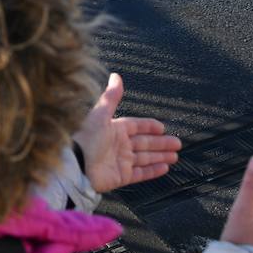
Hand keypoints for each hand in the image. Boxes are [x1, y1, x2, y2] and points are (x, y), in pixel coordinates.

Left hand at [73, 73, 180, 192]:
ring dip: (160, 156)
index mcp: (113, 129)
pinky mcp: (121, 176)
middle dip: (161, 143)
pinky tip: (165, 167)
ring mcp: (120, 161)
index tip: (162, 127)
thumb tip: (116, 76)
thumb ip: (111, 97)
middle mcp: (118, 145)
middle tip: (177, 143)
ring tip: (175, 155)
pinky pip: (141, 173)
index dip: (149, 126)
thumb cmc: (85, 138)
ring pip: (145, 158)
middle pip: (144, 143)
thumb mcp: (100, 114)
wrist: (75, 165)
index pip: (136, 126)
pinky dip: (153, 171)